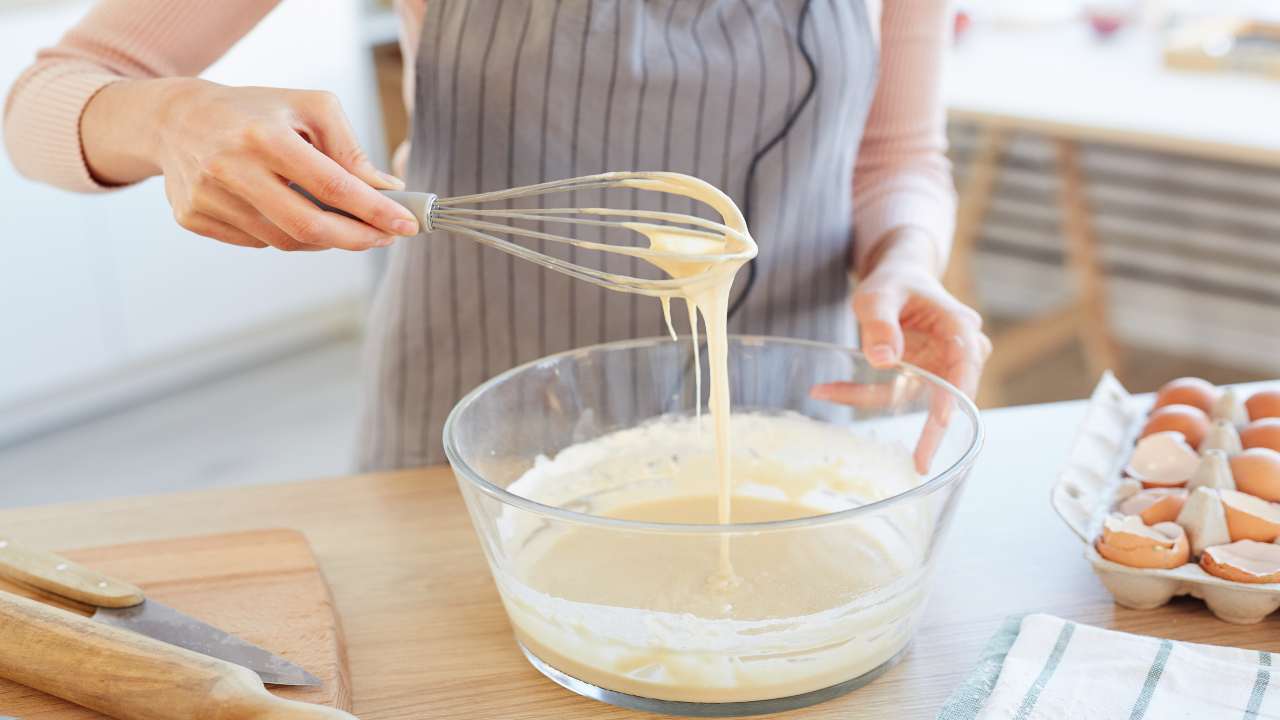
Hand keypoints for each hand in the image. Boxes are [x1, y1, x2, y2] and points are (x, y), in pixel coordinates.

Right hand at [83, 78, 418, 250]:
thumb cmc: (256, 111)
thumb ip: (350, 148)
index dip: (375, 211)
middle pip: (309, 227)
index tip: (406, 224)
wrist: (175, 118)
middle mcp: (231, 167)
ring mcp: (207, 196)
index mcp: (264, 135)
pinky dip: (285, 235)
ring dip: (325, 240)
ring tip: (344, 224)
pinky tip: (290, 213)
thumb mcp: (309, 108)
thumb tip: (387, 190)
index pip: (333, 186)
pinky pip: (257, 242)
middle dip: (357, 239)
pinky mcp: (193, 217)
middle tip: (384, 238)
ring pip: (285, 241)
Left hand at [811, 231, 990, 471]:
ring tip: (828, 393)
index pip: (965, 365)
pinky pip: (894, 393)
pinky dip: (863, 393)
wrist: (898, 278)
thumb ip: (881, 322)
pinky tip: (829, 389)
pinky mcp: (921, 379)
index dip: (955, 394)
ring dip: (873, 401)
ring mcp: (941, 368)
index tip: (942, 420)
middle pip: (951, 394)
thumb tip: (884, 359)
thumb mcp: (880, 294)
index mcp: (959, 327)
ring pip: (914, 398)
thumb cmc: (895, 282)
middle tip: (919, 463)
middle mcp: (959, 352)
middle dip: (932, 430)